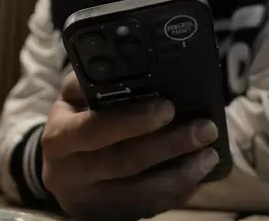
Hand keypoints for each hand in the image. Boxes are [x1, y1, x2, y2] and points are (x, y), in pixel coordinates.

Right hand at [41, 72, 219, 220]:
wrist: (59, 169)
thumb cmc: (73, 121)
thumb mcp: (71, 98)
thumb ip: (93, 83)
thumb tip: (130, 63)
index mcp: (59, 137)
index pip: (94, 129)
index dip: (132, 120)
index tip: (168, 107)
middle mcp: (68, 174)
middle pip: (123, 163)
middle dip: (169, 146)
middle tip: (205, 129)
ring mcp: (87, 202)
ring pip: (139, 193)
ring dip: (180, 175)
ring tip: (209, 155)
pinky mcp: (105, 217)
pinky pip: (146, 208)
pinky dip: (175, 193)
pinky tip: (196, 176)